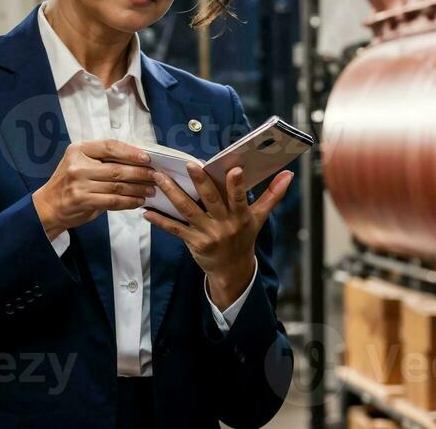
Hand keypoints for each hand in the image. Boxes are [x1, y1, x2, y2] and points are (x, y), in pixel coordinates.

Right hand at [33, 139, 157, 239]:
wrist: (48, 206)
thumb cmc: (69, 183)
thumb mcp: (79, 163)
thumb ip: (102, 160)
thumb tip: (136, 160)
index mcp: (79, 150)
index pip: (110, 146)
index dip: (130, 152)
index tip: (147, 158)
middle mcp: (78, 165)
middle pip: (116, 168)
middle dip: (140, 173)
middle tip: (156, 176)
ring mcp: (79, 184)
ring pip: (117, 186)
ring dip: (137, 188)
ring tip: (151, 189)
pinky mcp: (83, 200)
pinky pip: (112, 201)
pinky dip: (128, 201)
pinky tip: (139, 201)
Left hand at [146, 165, 292, 306]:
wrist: (232, 270)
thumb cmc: (245, 237)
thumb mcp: (260, 218)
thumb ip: (272, 194)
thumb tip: (289, 174)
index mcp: (240, 217)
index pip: (239, 199)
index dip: (237, 185)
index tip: (234, 169)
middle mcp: (223, 225)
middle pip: (210, 200)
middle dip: (200, 182)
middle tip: (188, 164)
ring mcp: (206, 234)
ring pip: (187, 211)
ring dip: (171, 194)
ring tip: (159, 178)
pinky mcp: (192, 242)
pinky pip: (174, 229)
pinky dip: (160, 221)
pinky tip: (146, 211)